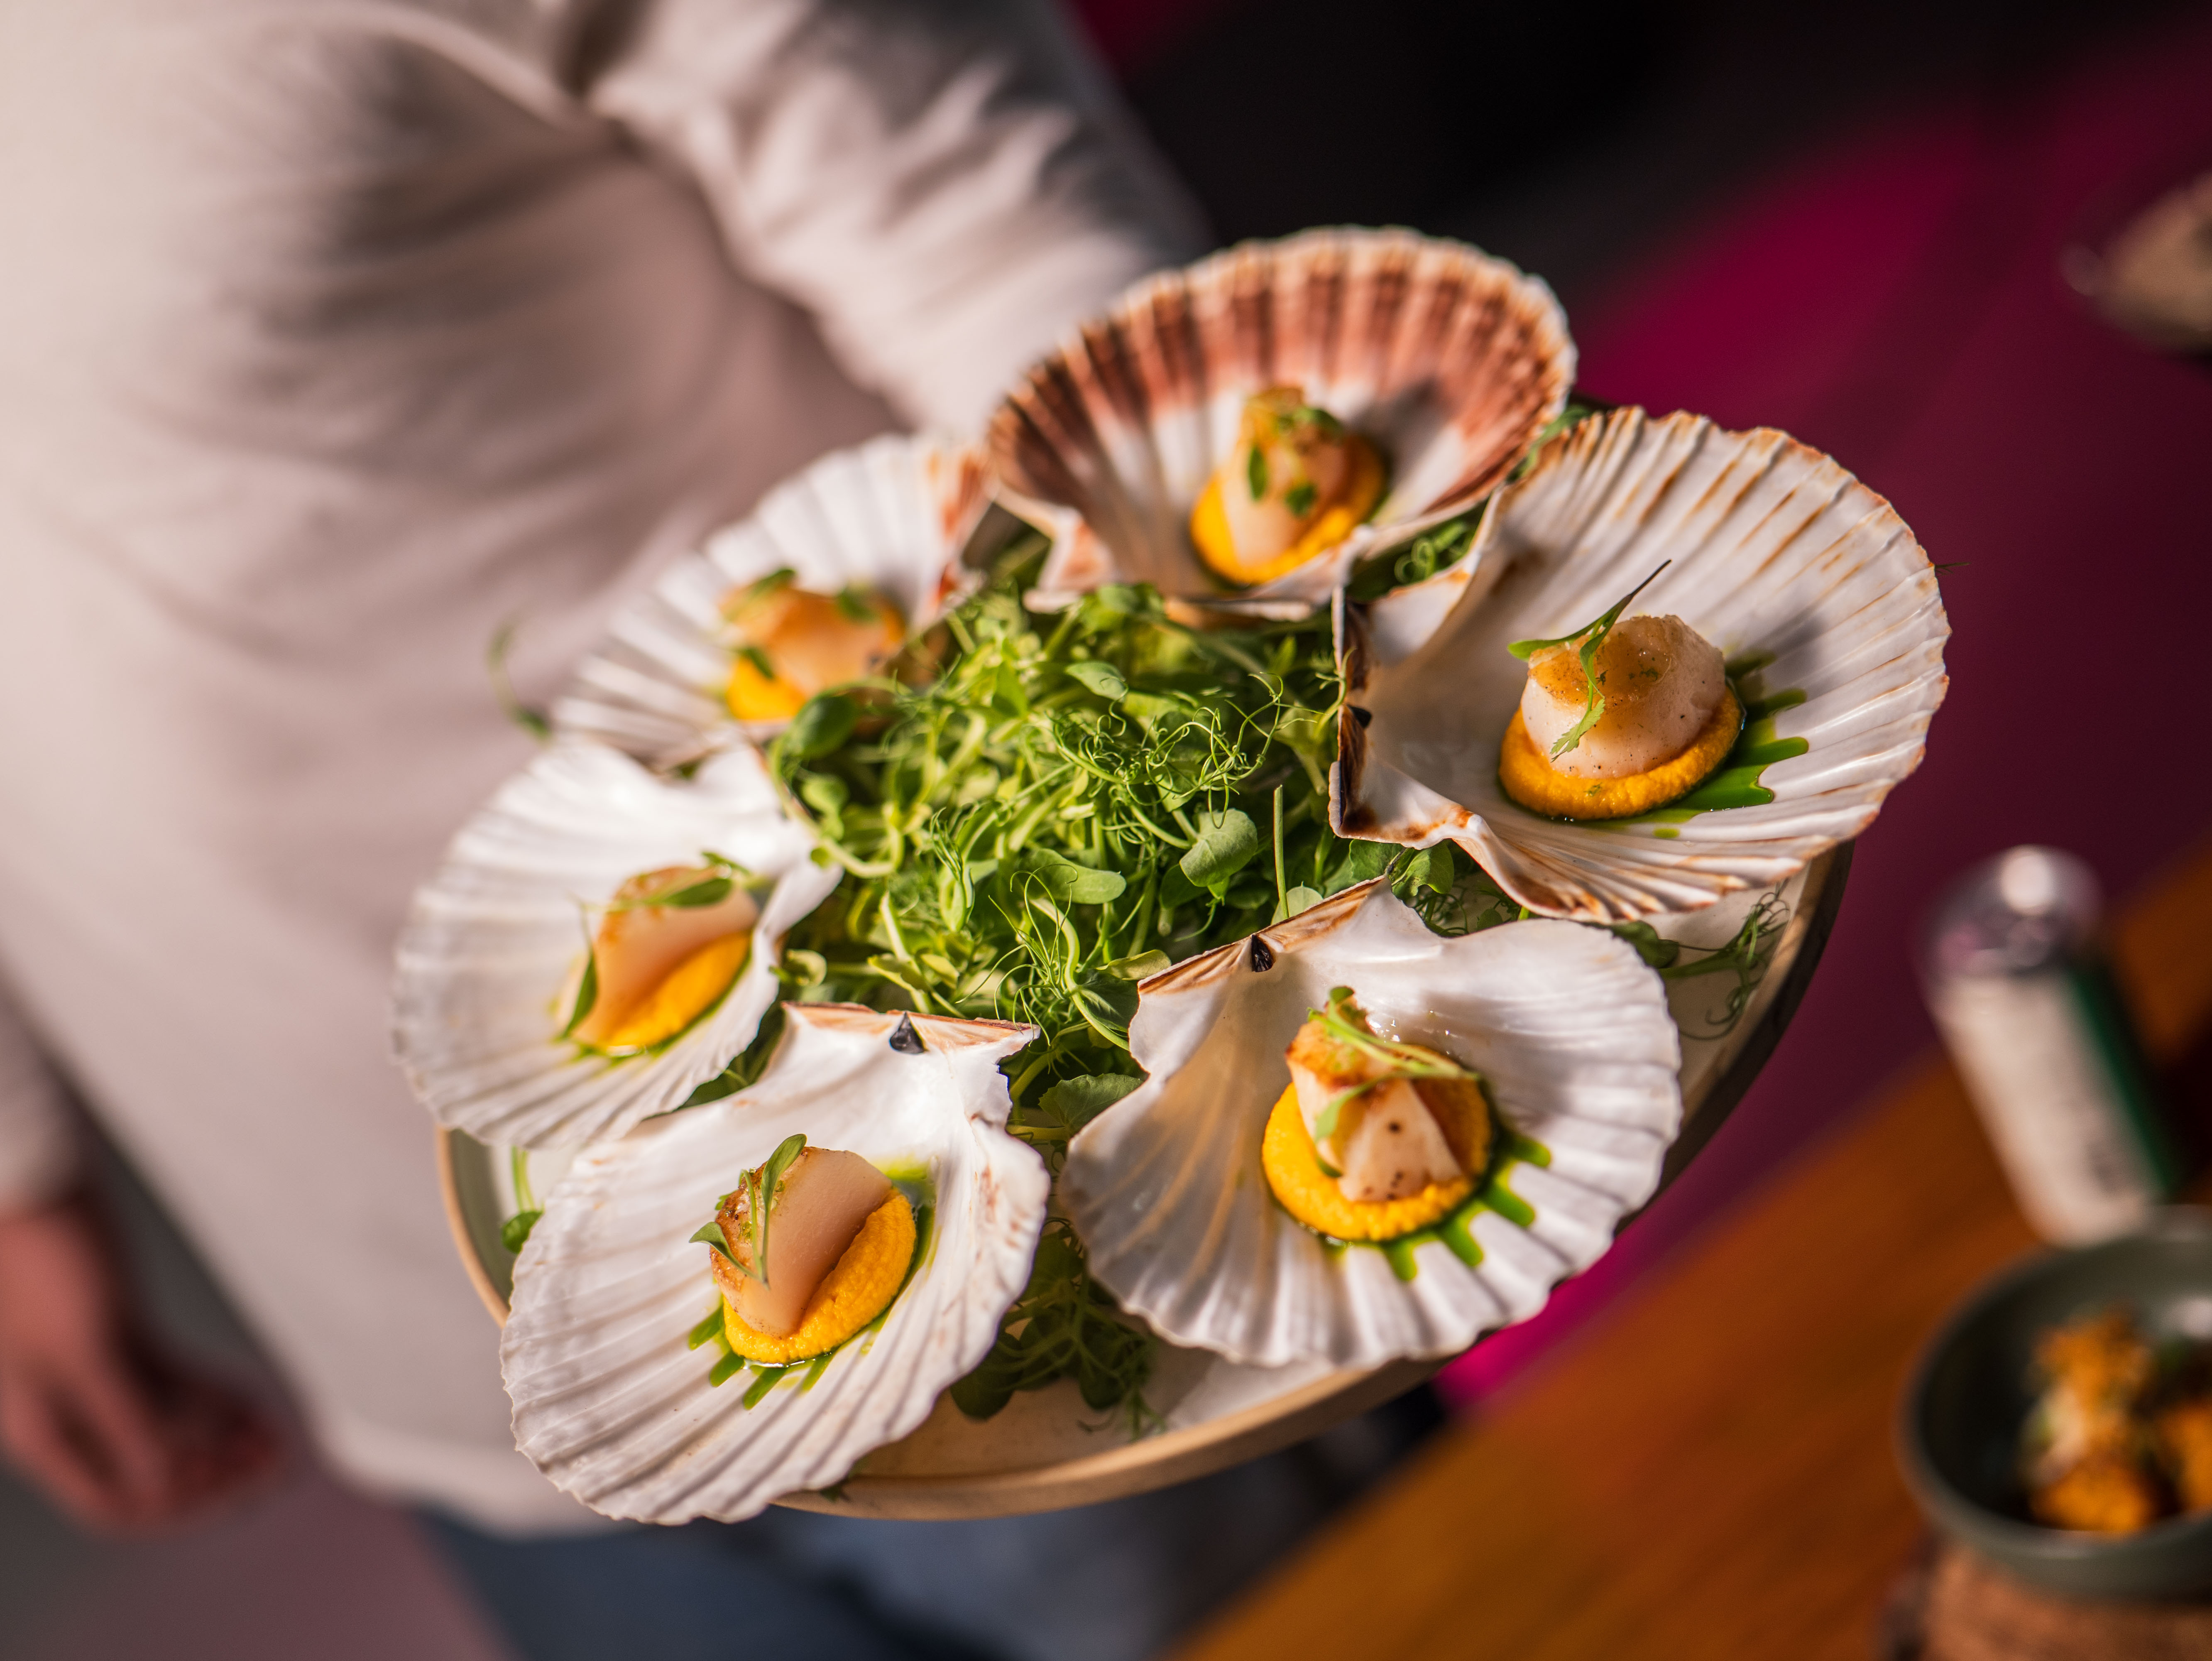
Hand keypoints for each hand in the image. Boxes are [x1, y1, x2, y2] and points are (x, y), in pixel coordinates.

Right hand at [0, 1190, 280, 1530]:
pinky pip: (173, 1383)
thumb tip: (165, 1483)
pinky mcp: (122, 1334)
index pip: (115, 1502)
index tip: (233, 1494)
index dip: (177, 1508)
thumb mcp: (86, 1352)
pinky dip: (213, 1398)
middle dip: (213, 1474)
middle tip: (273, 1469)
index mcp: (46, 1431)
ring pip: (169, 1425)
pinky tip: (256, 1406)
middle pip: (151, 1469)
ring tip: (277, 1445)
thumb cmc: (46, 1267)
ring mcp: (99, 1374)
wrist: (35, 1191)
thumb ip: (126, 1420)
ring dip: (223, 1439)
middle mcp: (72, 1413)